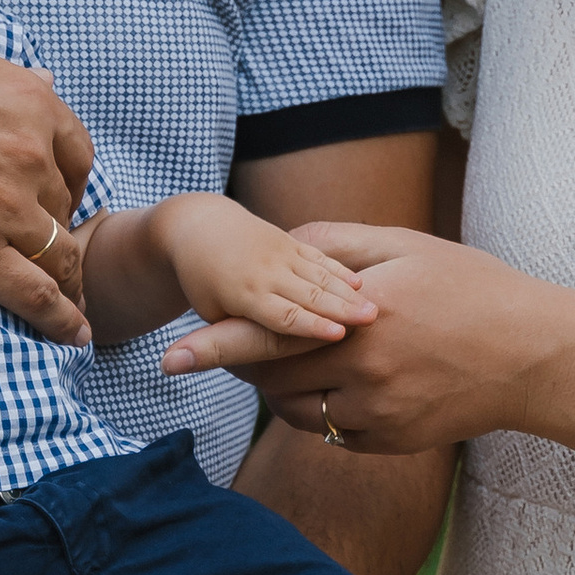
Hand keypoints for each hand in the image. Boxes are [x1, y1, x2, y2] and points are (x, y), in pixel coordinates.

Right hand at [0, 22, 94, 343]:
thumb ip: (3, 77)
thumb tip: (44, 80)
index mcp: (27, 103)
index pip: (76, 154)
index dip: (70, 180)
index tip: (60, 196)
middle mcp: (27, 155)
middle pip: (62, 204)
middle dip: (54, 225)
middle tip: (40, 244)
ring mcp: (4, 208)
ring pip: (58, 254)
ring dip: (68, 279)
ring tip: (73, 299)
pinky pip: (36, 295)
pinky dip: (61, 319)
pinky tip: (74, 335)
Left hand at [150, 194, 380, 369]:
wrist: (199, 224)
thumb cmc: (201, 278)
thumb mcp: (210, 305)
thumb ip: (243, 325)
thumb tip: (268, 350)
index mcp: (246, 293)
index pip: (284, 316)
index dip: (311, 325)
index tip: (338, 333)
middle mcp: (267, 271)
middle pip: (310, 295)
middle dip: (341, 308)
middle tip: (373, 320)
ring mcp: (281, 253)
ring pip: (320, 275)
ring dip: (348, 292)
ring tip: (374, 308)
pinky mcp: (290, 243)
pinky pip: (319, 257)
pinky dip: (340, 270)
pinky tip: (360, 282)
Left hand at [242, 223, 567, 451]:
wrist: (536, 358)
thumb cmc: (473, 288)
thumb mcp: (406, 246)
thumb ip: (334, 242)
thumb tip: (280, 241)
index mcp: (364, 317)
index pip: (268, 336)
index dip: (213, 346)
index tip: (168, 355)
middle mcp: (367, 372)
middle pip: (272, 380)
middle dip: (246, 363)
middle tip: (229, 345)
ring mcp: (378, 415)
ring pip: (295, 411)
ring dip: (279, 389)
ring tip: (288, 359)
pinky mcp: (390, 443)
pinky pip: (330, 431)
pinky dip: (318, 409)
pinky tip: (335, 381)